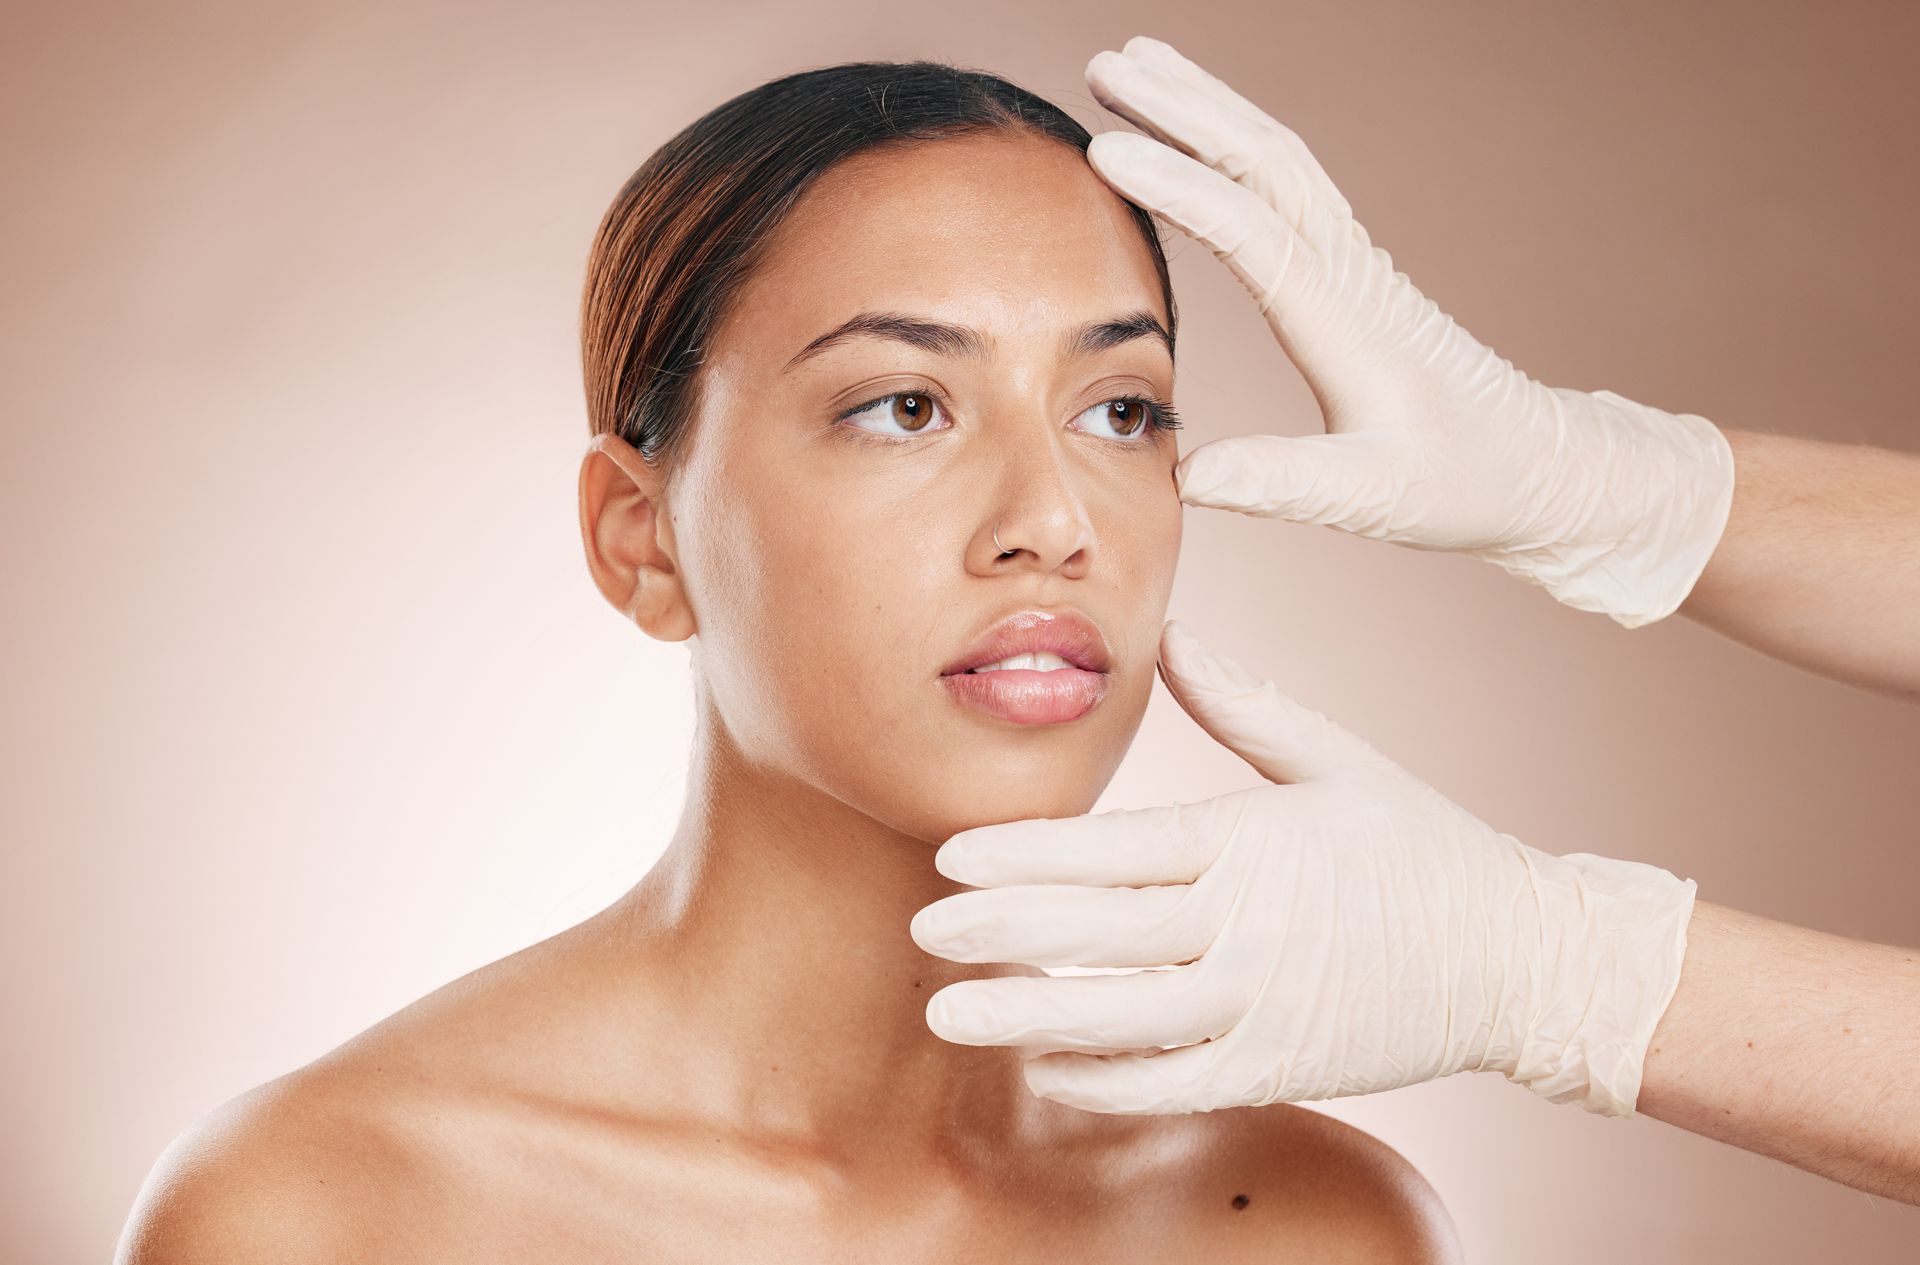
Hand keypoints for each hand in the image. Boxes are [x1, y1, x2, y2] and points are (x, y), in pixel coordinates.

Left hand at [910, 620, 1697, 1115]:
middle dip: (1000, 930)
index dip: (1026, 856)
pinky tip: (1043, 1064)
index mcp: (1253, 840)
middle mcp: (1249, 925)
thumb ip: (1243, 703)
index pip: (1116, 850)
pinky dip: (1104, 1077)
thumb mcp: (1337, 759)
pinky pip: (1172, 1080)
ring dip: (1028, 1013)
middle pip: (1101, 931)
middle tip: (919, 929)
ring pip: (1123, 1016)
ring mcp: (1263, 1004)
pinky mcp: (1278, 1067)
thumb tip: (1175, 632)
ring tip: (948, 1011)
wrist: (1522, 958)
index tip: (951, 856)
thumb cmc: (1422, 847)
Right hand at [1082, 36, 1736, 628]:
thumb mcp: (1370, 498)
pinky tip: (1197, 131)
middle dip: (1181, 107)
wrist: (1533, 464)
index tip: (1107, 149)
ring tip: (1133, 67)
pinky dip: (1232, 137)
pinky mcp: (1348, 267)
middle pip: (1262, 160)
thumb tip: (1188, 473)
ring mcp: (1349, 260)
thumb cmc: (1458, 480)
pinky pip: (1284, 179)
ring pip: (1274, 156)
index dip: (1179, 185)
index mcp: (1344, 318)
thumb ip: (1279, 483)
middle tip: (1104, 67)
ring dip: (1202, 105)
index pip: (1252, 229)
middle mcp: (1347, 269)